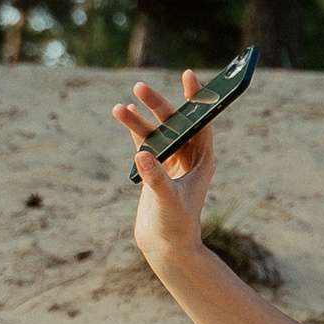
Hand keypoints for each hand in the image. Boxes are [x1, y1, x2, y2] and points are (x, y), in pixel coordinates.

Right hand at [111, 78, 215, 265]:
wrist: (165, 247)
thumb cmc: (176, 226)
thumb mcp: (168, 201)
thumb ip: (157, 178)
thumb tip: (143, 155)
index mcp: (203, 161)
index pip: (202, 123)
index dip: (196, 100)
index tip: (188, 76)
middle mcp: (190, 158)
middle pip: (175, 123)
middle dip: (158, 105)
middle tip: (140, 86)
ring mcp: (172, 162)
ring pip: (156, 133)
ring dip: (139, 119)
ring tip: (120, 107)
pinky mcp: (156, 168)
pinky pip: (146, 142)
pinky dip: (135, 129)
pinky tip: (125, 112)